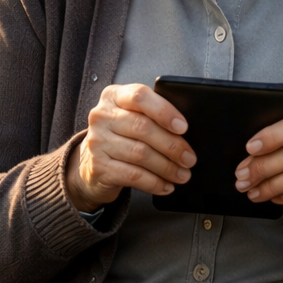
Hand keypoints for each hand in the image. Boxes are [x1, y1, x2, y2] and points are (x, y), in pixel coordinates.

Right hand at [65, 83, 196, 212]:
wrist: (92, 165)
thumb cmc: (121, 137)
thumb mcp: (132, 117)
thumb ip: (152, 115)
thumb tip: (184, 132)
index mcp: (114, 96)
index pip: (139, 96)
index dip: (164, 111)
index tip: (183, 127)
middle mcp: (102, 116)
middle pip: (143, 128)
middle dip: (172, 145)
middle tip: (189, 158)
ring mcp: (98, 142)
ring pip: (140, 154)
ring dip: (167, 167)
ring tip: (182, 174)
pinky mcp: (98, 167)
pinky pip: (133, 175)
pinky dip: (154, 183)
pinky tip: (166, 185)